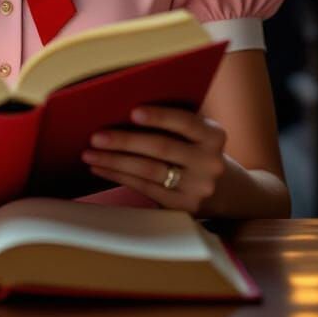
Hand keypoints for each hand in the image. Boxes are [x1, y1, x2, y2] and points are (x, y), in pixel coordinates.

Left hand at [81, 105, 227, 213]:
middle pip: (161, 148)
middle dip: (125, 141)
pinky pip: (146, 188)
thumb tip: (123, 109)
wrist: (227, 191)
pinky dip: (119, 177)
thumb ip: (174, 123)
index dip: (159, 117)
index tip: (132, 112)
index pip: (186, 122)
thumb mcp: (198, 134)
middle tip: (96, 136)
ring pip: (149, 171)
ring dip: (115, 161)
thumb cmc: (197, 150)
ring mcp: (198, 188)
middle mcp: (210, 162)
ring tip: (90, 154)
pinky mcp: (184, 207)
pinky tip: (101, 168)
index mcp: (214, 136)